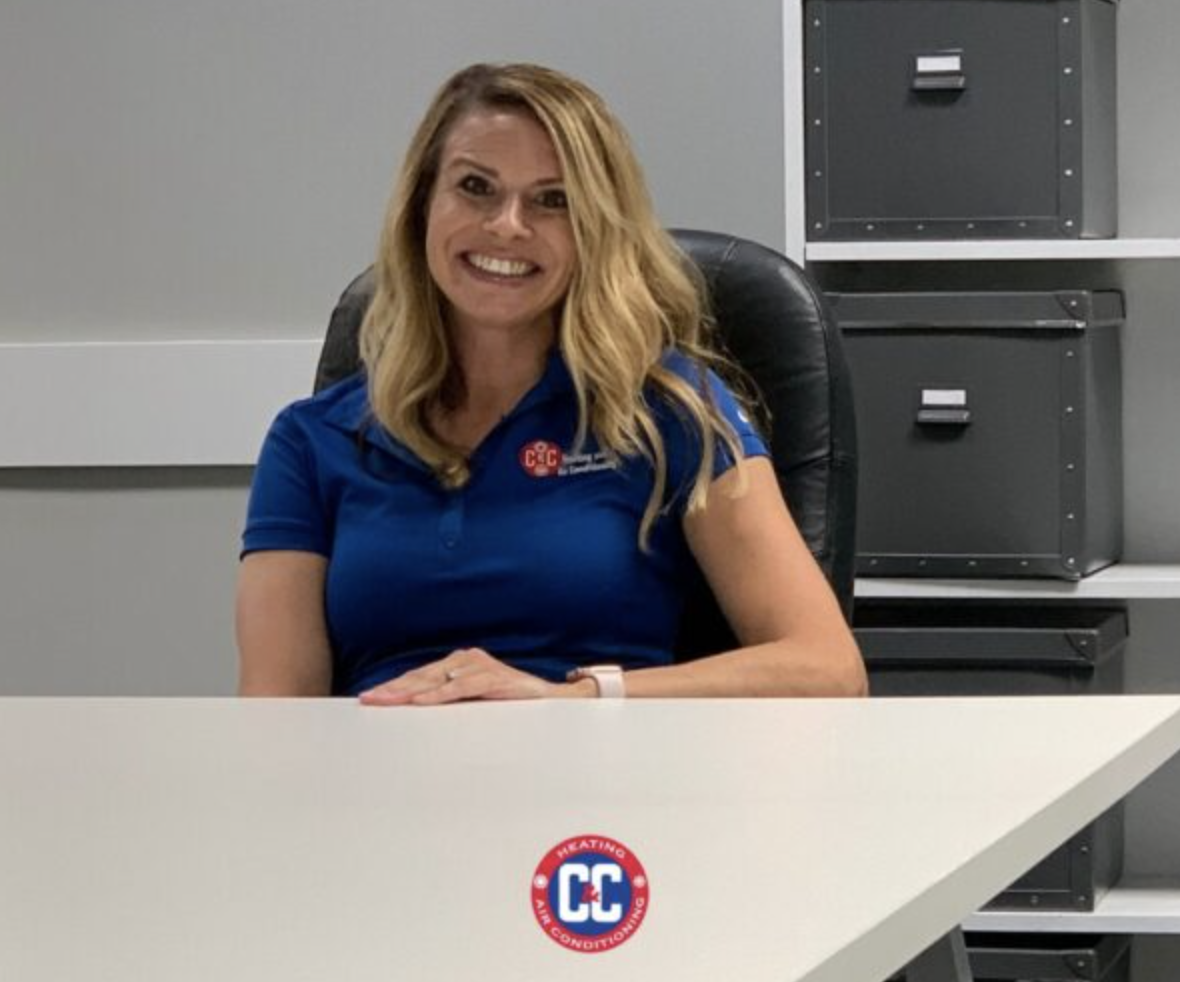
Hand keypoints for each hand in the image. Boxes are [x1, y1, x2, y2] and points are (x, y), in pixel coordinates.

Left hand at [358, 648, 579, 705]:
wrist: (551, 699)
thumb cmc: (510, 702)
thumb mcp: (472, 703)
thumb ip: (448, 704)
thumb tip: (415, 715)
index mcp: (458, 665)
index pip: (418, 677)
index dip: (393, 687)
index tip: (369, 698)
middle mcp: (465, 660)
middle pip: (421, 677)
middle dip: (393, 690)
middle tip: (369, 700)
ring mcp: (480, 666)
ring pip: (436, 680)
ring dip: (409, 692)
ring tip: (387, 702)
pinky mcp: (494, 677)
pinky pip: (461, 688)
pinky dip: (439, 695)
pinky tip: (421, 702)